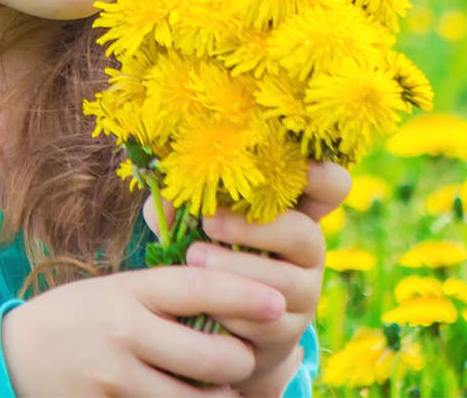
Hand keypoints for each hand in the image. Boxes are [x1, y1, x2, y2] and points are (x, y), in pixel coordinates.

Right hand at [1, 264, 286, 396]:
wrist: (14, 356)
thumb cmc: (74, 317)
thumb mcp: (112, 291)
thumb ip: (160, 298)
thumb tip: (225, 303)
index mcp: (127, 291)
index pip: (196, 287)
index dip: (243, 293)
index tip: (279, 301)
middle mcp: (125, 332)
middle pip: (211, 358)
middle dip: (239, 363)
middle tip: (240, 358)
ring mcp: (117, 378)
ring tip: (220, 389)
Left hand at [184, 161, 351, 397]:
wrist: (208, 318)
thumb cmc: (201, 246)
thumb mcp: (187, 218)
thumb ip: (178, 201)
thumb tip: (167, 197)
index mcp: (290, 209)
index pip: (331, 186)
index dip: (323, 175)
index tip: (296, 168)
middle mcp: (306, 248)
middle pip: (305, 234)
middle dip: (254, 228)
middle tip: (209, 222)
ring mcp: (303, 291)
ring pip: (286, 282)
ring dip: (237, 269)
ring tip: (193, 258)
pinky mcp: (288, 331)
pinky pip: (269, 322)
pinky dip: (234, 310)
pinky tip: (205, 300)